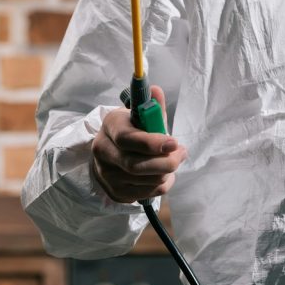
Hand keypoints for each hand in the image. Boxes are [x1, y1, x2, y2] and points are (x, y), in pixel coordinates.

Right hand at [90, 86, 187, 202]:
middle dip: (166, 162)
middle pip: (136, 165)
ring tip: (173, 160)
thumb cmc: (132, 130)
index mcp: (110, 127)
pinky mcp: (115, 192)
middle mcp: (103, 152)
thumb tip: (156, 91)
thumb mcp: (140, 115)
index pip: (127, 139)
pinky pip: (147, 193)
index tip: (174, 143)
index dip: (152, 143)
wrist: (112, 152)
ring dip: (167, 173)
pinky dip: (162, 185)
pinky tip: (163, 174)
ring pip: (145, 181)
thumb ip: (151, 106)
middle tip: (182, 153)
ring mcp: (106, 175)